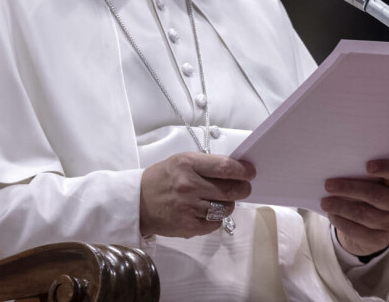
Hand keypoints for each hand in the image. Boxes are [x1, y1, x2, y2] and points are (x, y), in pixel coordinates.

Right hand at [139, 152, 255, 237]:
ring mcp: (189, 208)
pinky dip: (216, 218)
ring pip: (225, 208)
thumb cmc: (162, 178)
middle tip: (244, 188)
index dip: (243, 171)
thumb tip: (236, 169)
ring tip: (219, 200)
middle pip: (230, 190)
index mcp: (187, 164)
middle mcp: (189, 186)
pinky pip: (215, 223)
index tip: (251, 172)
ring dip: (228, 204)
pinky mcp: (188, 227)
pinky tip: (207, 212)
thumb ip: (206, 165)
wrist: (138, 202)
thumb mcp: (181, 162)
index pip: (225, 168)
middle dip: (243, 189)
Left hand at [321, 159, 388, 256]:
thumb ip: (359, 173)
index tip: (367, 165)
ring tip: (325, 202)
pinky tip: (332, 215)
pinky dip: (342, 222)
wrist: (371, 225)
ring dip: (341, 207)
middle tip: (328, 185)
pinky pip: (360, 232)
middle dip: (349, 189)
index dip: (385, 168)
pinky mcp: (382, 239)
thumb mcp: (368, 182)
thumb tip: (334, 168)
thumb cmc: (366, 193)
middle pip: (375, 195)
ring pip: (364, 214)